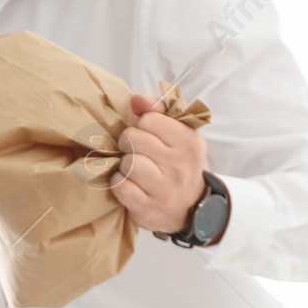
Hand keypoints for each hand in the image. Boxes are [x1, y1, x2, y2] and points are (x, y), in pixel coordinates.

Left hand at [113, 92, 211, 236]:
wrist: (188, 206)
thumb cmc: (177, 163)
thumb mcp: (178, 134)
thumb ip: (159, 111)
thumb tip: (136, 99)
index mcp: (189, 142)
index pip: (149, 119)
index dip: (142, 126)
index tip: (148, 136)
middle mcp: (179, 165)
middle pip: (133, 139)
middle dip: (128, 143)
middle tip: (135, 152)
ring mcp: (164, 189)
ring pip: (128, 163)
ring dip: (124, 164)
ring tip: (132, 169)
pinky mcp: (148, 209)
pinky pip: (121, 187)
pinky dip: (119, 183)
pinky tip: (127, 184)